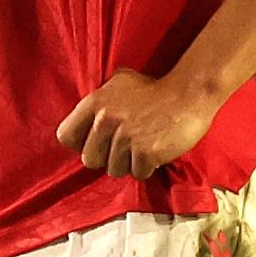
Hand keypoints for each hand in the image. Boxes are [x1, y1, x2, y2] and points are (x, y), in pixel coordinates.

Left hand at [55, 70, 221, 179]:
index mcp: (95, 102)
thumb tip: (84, 123)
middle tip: (125, 147)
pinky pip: (137, 174)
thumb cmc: (155, 90)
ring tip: (143, 146)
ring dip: (129, 163)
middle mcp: (106, 120)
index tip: (96, 143)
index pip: (66, 136)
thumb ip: (100, 101)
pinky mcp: (146, 152)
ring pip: (114, 170)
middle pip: (90, 160)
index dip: (81, 143)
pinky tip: (156, 151)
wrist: (190, 94)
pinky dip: (148, 167)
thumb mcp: (120, 82)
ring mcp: (126, 137)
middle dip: (107, 158)